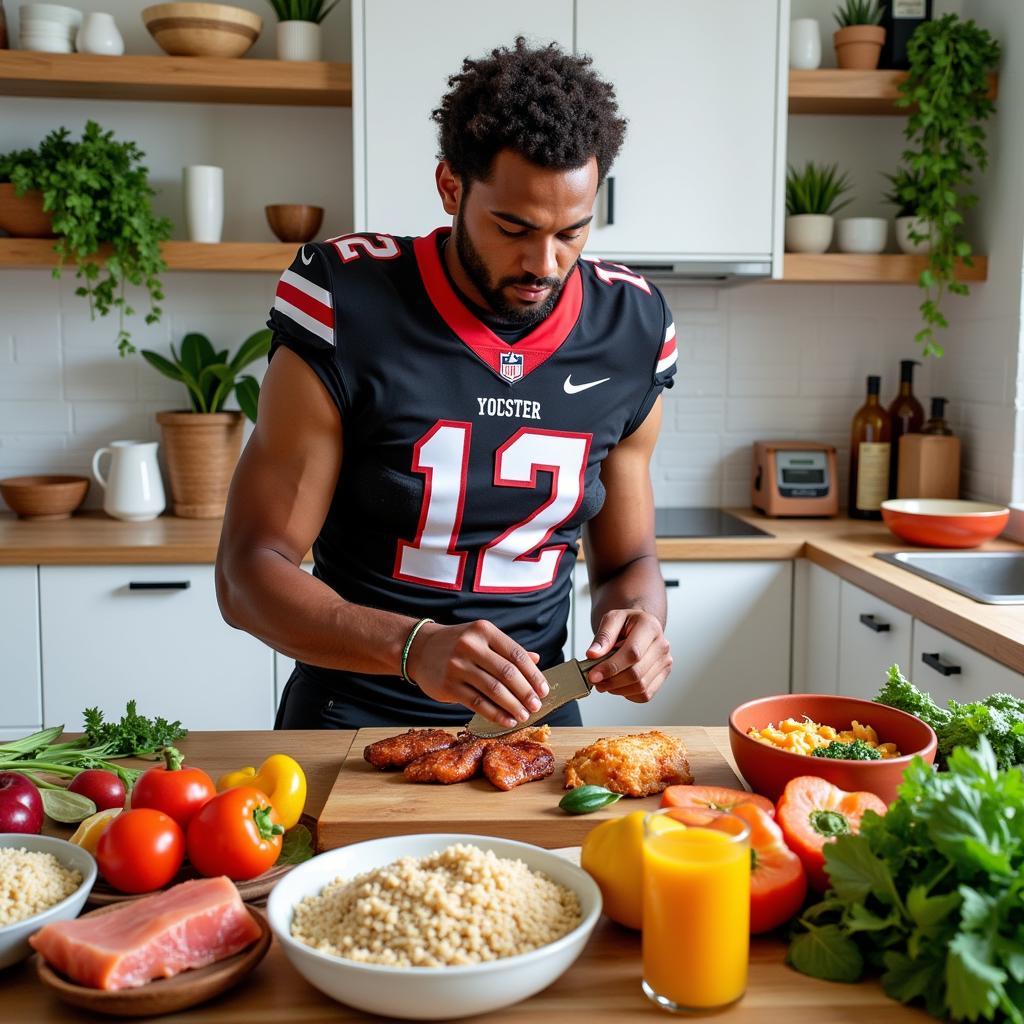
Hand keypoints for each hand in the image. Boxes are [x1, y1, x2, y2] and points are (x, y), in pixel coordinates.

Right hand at [405, 620, 549, 727]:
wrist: (419, 649)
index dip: (533, 675)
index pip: (516, 654)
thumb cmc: (456, 644)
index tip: (544, 690)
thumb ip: (508, 650)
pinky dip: (495, 714)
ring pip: (493, 690)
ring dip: (513, 706)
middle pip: (507, 673)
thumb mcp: (482, 638)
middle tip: (536, 706)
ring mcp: (458, 665)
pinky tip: (506, 720)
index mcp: (484, 631)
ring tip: (524, 715)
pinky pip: (477, 703)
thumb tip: (537, 661)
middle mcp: (471, 645)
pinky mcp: (448, 685)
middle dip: (525, 693)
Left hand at [585, 609, 671, 702]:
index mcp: (650, 627)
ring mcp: (665, 662)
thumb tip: (593, 654)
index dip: (611, 667)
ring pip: (641, 687)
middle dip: (611, 681)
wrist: (638, 627)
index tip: (594, 674)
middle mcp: (662, 645)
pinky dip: (628, 694)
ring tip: (604, 681)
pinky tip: (618, 684)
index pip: (632, 653)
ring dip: (617, 689)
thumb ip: (603, 636)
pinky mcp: (663, 676)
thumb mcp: (611, 619)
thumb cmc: (626, 623)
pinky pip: (645, 695)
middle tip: (594, 680)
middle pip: (636, 673)